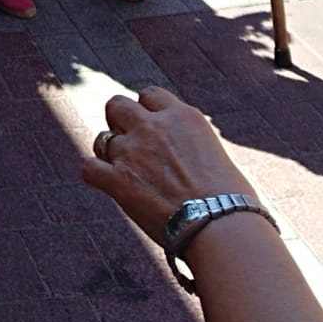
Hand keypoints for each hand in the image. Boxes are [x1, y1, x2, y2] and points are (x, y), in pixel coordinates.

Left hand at [81, 87, 254, 246]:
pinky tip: (107, 185)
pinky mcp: (118, 180)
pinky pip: (89, 168)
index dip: (146, 111)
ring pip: (102, 138)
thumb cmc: (232, 202)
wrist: (222, 226)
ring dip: (109, 153)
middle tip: (129, 144)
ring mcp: (133, 151)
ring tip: (123, 171)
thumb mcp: (216, 156)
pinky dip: (96, 176)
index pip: (150, 95)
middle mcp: (153, 126)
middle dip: (119, 121)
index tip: (150, 126)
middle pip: (117, 105)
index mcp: (182, 116)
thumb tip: (186, 160)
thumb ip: (191, 147)